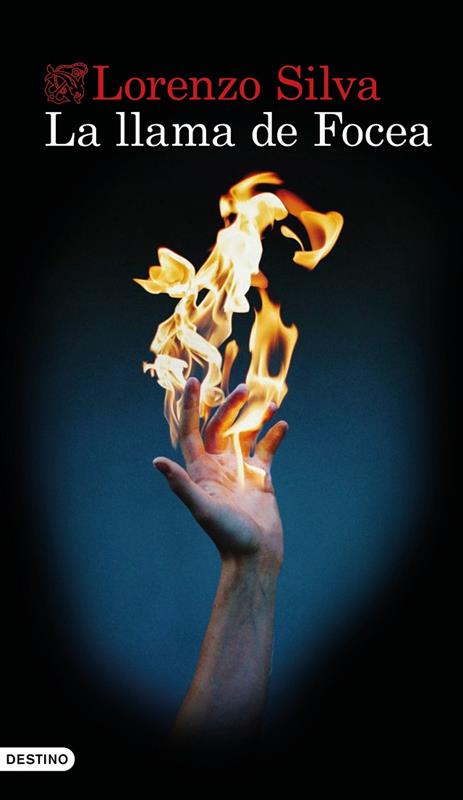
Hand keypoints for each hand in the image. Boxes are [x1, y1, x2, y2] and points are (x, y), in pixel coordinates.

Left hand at [153, 377, 287, 567]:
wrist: (255, 555)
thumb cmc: (227, 535)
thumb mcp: (203, 508)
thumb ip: (182, 484)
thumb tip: (157, 461)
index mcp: (200, 470)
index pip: (192, 431)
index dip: (190, 406)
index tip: (194, 382)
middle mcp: (218, 466)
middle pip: (221, 426)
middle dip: (230, 406)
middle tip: (244, 389)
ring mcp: (239, 470)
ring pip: (245, 433)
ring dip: (255, 417)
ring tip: (269, 403)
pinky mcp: (260, 477)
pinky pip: (266, 449)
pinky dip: (273, 435)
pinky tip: (282, 425)